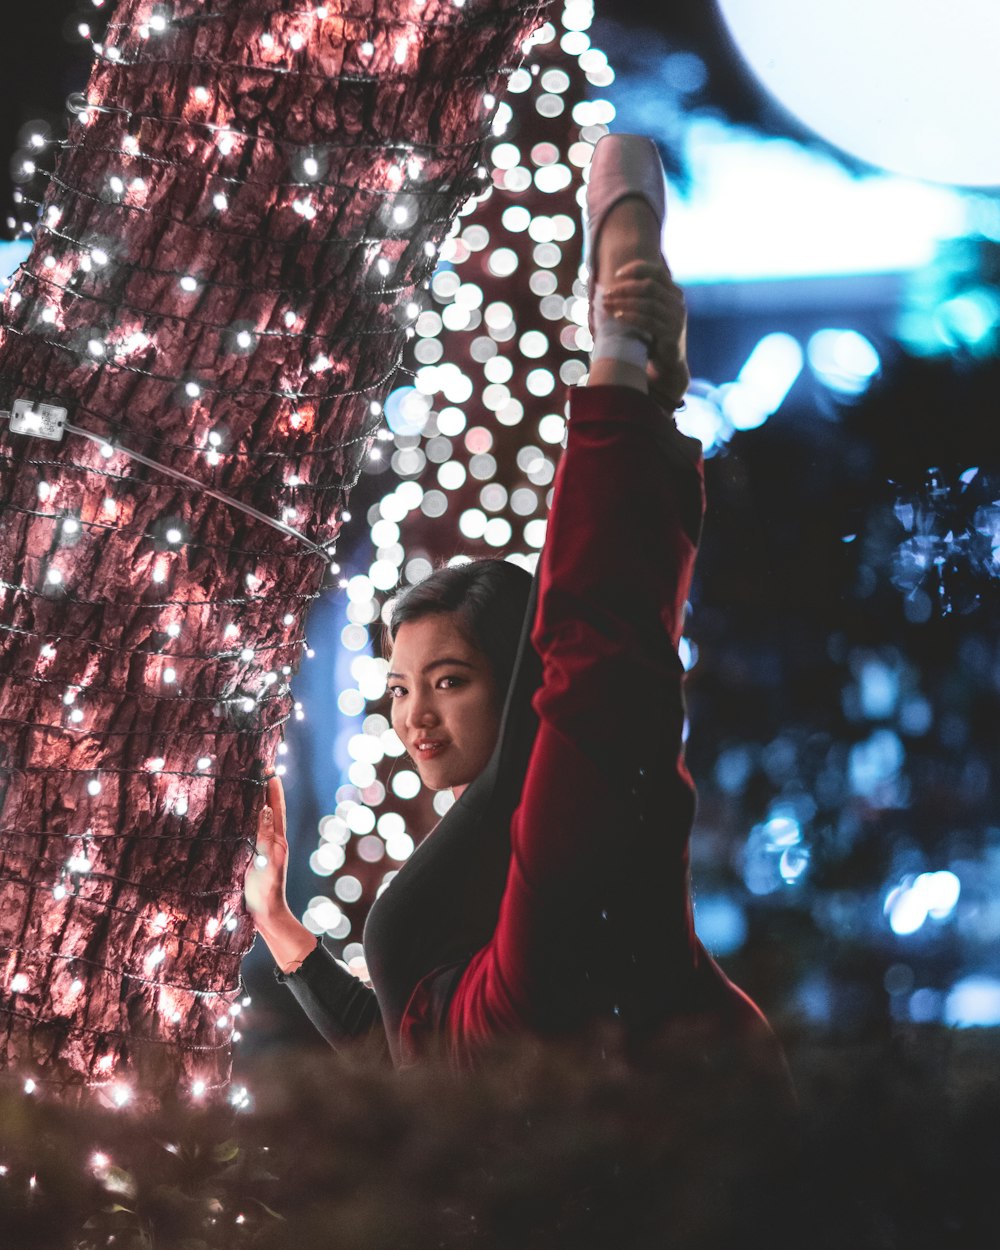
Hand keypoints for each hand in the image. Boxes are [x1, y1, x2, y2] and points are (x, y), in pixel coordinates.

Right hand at [244, 774, 289, 925]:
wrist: (266, 915)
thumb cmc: (266, 892)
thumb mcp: (266, 863)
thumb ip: (266, 837)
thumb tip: (266, 809)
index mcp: (278, 841)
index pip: (276, 808)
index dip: (273, 788)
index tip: (270, 768)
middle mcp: (273, 841)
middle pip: (271, 809)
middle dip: (267, 788)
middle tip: (261, 768)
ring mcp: (264, 848)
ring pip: (262, 818)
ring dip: (258, 800)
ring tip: (251, 782)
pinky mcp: (255, 855)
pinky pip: (253, 830)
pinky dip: (249, 817)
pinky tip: (241, 813)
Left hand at [601, 259, 690, 410]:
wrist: (668, 363)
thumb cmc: (654, 336)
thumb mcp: (650, 313)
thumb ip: (640, 298)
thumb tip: (611, 286)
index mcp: (674, 293)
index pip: (657, 271)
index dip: (637, 269)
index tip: (617, 275)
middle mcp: (677, 303)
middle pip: (649, 286)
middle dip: (624, 288)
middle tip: (606, 294)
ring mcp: (676, 318)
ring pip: (648, 303)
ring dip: (624, 303)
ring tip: (607, 305)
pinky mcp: (671, 334)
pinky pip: (648, 321)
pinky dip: (631, 317)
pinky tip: (618, 317)